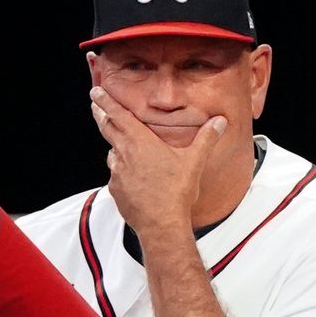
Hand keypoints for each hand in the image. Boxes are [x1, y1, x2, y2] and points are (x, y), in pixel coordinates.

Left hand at [90, 85, 226, 237]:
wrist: (161, 224)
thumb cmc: (176, 192)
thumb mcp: (194, 162)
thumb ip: (206, 139)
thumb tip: (220, 122)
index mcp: (140, 142)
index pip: (117, 115)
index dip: (105, 101)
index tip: (95, 91)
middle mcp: (124, 155)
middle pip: (108, 129)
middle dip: (101, 116)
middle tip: (95, 108)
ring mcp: (117, 174)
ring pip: (112, 154)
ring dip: (115, 148)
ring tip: (121, 147)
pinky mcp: (116, 191)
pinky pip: (115, 177)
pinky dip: (120, 173)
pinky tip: (131, 178)